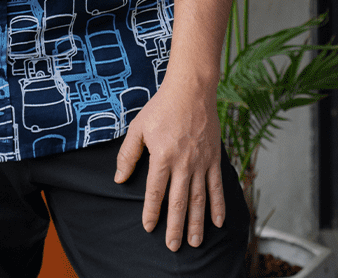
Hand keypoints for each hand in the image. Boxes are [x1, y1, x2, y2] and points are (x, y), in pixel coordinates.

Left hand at [113, 74, 224, 250]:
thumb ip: (128, 154)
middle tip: (173, 247)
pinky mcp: (214, 159)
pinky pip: (217, 187)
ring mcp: (201, 162)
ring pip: (199, 199)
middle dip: (175, 226)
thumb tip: (119, 178)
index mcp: (162, 156)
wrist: (191, 90)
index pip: (155, 191)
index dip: (151, 211)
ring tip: (193, 242)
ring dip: (196, 223)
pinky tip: (217, 222)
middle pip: (178, 202)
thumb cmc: (161, 107)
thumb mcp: (138, 127)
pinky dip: (217, 206)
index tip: (149, 227)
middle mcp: (183, 163)